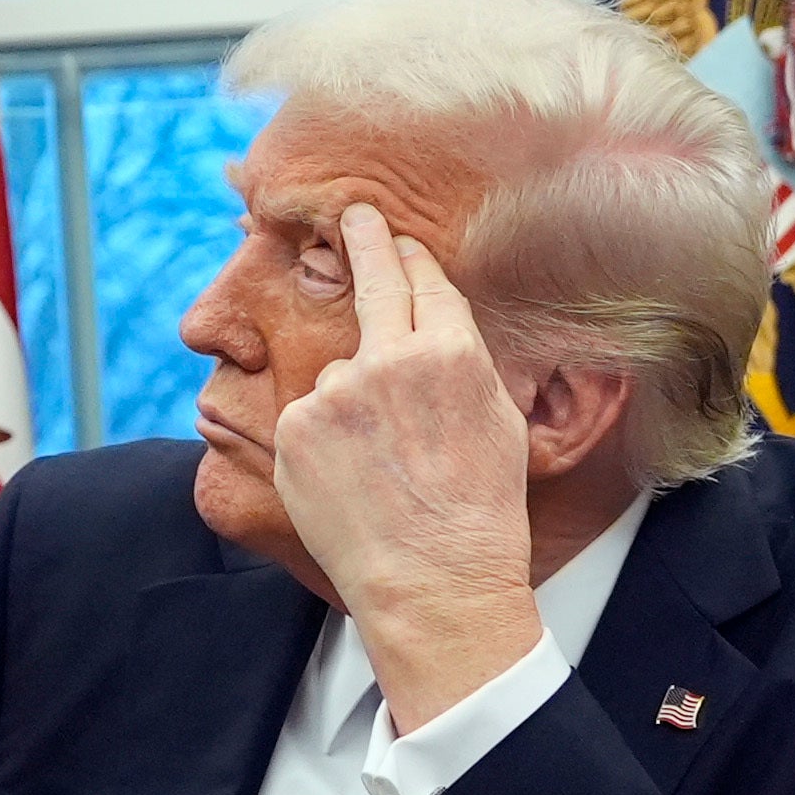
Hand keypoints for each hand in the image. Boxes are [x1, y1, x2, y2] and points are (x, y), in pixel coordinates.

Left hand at [266, 203, 542, 730]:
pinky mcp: (296, 427)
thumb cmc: (478, 511)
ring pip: (338, 375)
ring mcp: (335, 391)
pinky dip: (323, 441)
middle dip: (364, 240)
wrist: (432, 579)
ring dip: (352, 405)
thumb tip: (439, 326)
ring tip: (382, 468)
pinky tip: (351, 480)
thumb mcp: (498, 423)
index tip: (393, 239)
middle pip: (373, 282)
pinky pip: (309, 417)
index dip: (409, 258)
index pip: (424, 281)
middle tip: (354, 215)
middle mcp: (389, 358)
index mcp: (452, 352)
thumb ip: (463, 364)